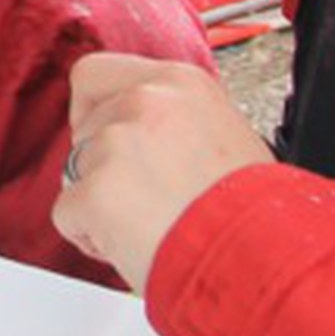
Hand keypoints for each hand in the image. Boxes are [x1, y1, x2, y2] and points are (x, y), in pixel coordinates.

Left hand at [54, 52, 273, 296]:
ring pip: (74, 172)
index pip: (95, 74)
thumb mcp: (226, 137)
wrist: (267, 260)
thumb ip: (176, 123)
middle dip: (101, 164)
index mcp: (181, 83)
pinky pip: (68, 215)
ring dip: (101, 204)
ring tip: (154, 225)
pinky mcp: (97, 192)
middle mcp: (147, 102)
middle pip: (83, 128)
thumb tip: (145, 133)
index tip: (110, 137)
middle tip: (144, 196)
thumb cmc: (255, 213)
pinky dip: (91, 237)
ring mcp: (118, 144)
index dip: (94, 111)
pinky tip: (137, 246)